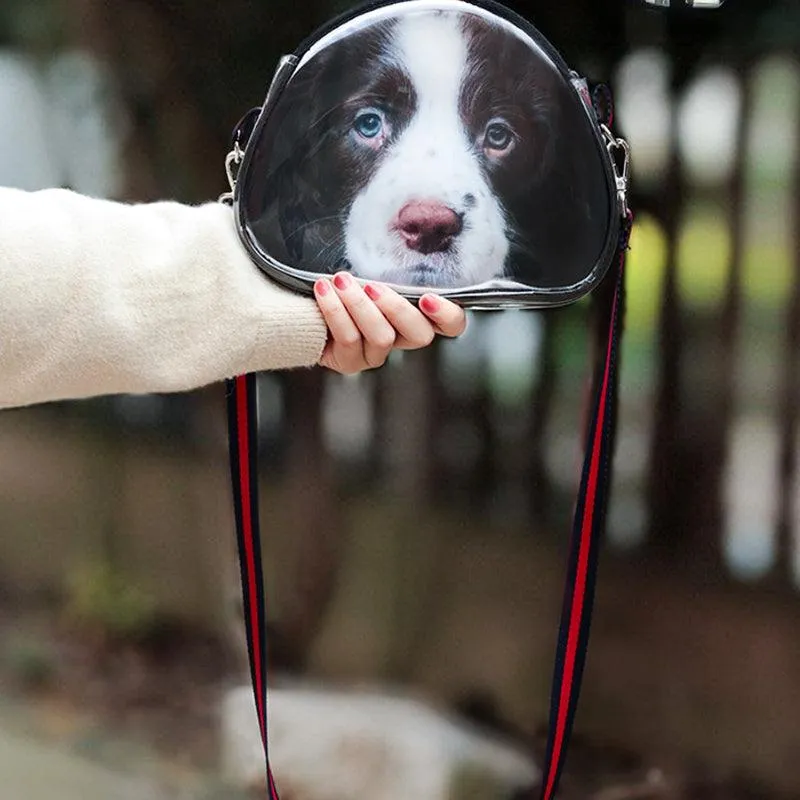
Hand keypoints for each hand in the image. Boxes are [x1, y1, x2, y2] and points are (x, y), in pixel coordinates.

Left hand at [314, 272, 466, 374]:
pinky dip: (335, 310)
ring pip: (382, 336)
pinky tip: (324, 290)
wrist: (305, 302)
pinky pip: (349, 339)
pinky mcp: (351, 361)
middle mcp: (402, 337)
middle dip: (396, 308)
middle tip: (373, 287)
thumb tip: (397, 228)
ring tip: (341, 281)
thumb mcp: (373, 264)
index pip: (451, 324)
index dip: (447, 315)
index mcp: (418, 314)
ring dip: (359, 306)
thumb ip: (392, 260)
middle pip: (420, 335)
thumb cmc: (345, 278)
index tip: (429, 298)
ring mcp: (377, 353)